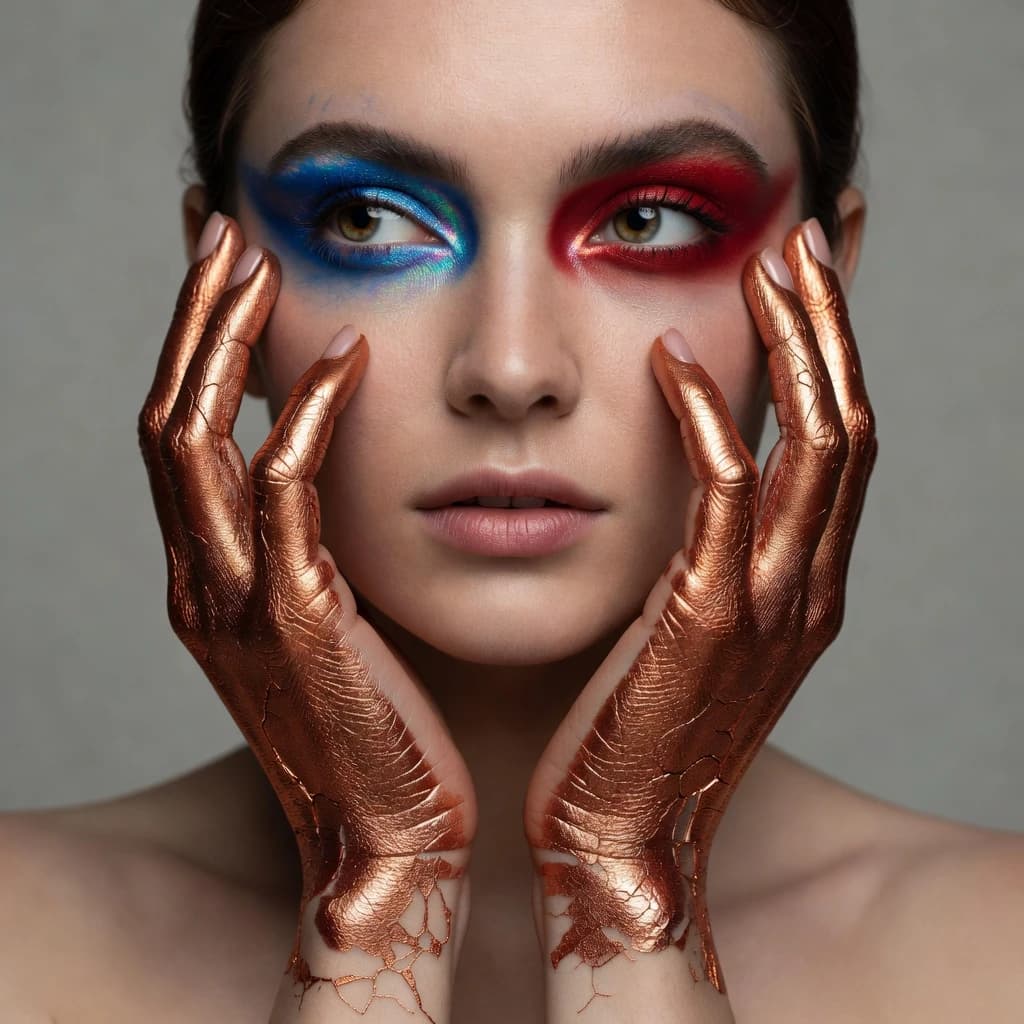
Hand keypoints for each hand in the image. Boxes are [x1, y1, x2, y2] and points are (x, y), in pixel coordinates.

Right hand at [137, 215, 475, 1018]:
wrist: (392, 837)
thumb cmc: (382, 725)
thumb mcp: (334, 622)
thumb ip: (321, 546)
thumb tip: (348, 472)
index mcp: (214, 579)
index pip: (184, 433)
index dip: (194, 344)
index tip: (224, 265)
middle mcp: (203, 583)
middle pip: (168, 417)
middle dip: (191, 318)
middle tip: (223, 226)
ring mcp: (238, 606)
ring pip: (196, 443)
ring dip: (222, 342)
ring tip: (259, 258)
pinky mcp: (299, 627)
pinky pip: (286, 500)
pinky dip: (308, 419)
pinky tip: (349, 359)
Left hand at [524, 219, 877, 995]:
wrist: (613, 839)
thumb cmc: (630, 730)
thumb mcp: (683, 628)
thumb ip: (701, 552)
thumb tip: (680, 479)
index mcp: (802, 587)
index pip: (841, 444)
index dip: (837, 352)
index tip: (808, 275)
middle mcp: (807, 589)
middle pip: (848, 425)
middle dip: (832, 325)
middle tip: (799, 237)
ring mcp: (769, 608)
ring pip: (815, 447)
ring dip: (798, 345)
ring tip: (765, 261)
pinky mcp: (707, 625)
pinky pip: (726, 499)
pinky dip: (706, 420)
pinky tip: (669, 360)